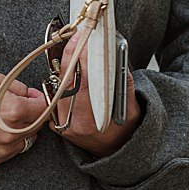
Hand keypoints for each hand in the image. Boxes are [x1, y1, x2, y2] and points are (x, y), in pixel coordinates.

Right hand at [0, 70, 49, 166]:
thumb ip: (19, 86)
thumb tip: (32, 96)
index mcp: (14, 110)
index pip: (44, 108)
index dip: (40, 99)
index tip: (32, 97)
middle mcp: (11, 133)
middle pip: (37, 125)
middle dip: (31, 114)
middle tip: (15, 105)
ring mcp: (2, 149)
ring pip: (27, 139)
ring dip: (21, 129)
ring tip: (2, 118)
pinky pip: (12, 151)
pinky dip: (9, 141)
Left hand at [50, 36, 138, 156]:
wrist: (118, 151)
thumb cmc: (126, 128)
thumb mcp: (133, 106)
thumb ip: (123, 81)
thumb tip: (115, 55)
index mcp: (95, 120)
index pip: (83, 80)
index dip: (81, 57)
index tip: (83, 39)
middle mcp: (76, 123)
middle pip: (67, 81)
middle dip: (71, 56)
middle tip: (77, 38)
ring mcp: (65, 125)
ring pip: (58, 88)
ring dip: (66, 67)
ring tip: (75, 50)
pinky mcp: (58, 125)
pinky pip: (55, 97)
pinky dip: (62, 82)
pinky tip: (70, 70)